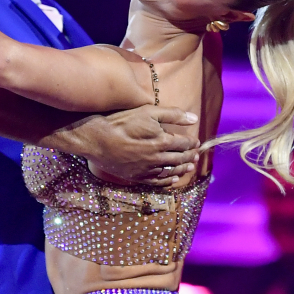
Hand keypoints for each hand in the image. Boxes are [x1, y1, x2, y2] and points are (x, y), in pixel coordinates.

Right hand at [64, 107, 199, 186]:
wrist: (96, 139)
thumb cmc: (121, 122)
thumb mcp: (147, 112)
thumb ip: (172, 114)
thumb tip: (194, 117)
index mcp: (162, 141)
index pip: (183, 144)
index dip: (191, 143)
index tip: (196, 142)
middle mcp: (157, 158)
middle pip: (179, 159)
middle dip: (189, 156)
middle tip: (196, 155)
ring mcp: (146, 169)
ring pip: (170, 172)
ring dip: (182, 169)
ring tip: (189, 167)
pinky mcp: (136, 176)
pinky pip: (156, 182)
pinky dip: (166, 182)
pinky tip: (172, 180)